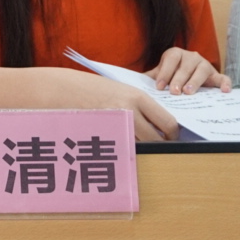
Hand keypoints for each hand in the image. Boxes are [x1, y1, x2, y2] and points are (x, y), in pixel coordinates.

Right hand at [64, 73, 179, 140]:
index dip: (173, 133)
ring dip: (145, 149)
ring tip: (142, 146)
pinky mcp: (105, 135)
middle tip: (161, 147)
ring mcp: (117, 124)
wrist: (66, 89)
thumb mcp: (123, 90)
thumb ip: (142, 105)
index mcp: (138, 97)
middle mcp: (130, 111)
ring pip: (142, 146)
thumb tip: (162, 123)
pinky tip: (123, 146)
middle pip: (157, 139)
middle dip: (161, 145)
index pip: (168, 122)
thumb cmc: (95, 89)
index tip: (171, 136)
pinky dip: (127, 150)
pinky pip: (124, 148)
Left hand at [146, 48, 229, 93]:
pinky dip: (225, 83)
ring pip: (203, 69)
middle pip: (186, 65)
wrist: (186, 76)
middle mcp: (191, 57)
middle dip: (179, 78)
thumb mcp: (160, 75)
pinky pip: (223, 77)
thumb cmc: (170, 76)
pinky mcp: (216, 75)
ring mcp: (205, 65)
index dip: (165, 72)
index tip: (158, 86)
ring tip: (189, 92)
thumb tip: (132, 84)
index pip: (171, 59)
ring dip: (196, 81)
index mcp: (175, 54)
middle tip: (174, 92)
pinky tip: (224, 91)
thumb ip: (150, 78)